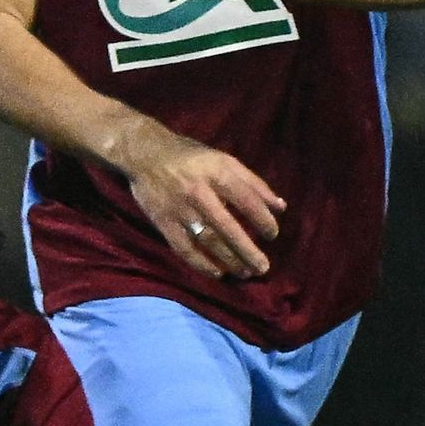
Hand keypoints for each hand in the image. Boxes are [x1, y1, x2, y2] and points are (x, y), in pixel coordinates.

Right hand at [116, 127, 283, 281]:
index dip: (264, 221)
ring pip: (207, 241)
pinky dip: (200, 263)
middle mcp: (198, 192)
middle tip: (263, 268)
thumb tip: (280, 207)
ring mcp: (179, 209)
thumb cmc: (191, 156)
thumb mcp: (224, 160)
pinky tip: (217, 272)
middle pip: (227, 228)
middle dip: (247, 251)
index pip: (247, 202)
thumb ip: (253, 183)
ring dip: (228, 260)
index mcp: (216, 173)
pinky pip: (183, 247)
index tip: (272, 235)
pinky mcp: (162, 221)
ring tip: (244, 272)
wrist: (143, 152)